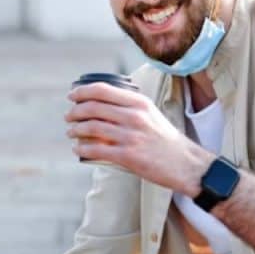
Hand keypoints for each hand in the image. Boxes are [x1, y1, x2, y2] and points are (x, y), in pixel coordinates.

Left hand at [66, 82, 210, 196]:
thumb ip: (130, 107)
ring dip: (75, 129)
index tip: (72, 95)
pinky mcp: (127, 156)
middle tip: (69, 116)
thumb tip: (102, 103)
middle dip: (75, 111)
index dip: (82, 91)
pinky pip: (96, 149)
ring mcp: (130, 136)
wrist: (185, 164)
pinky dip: (82, 148)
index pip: (102, 90)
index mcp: (139, 103)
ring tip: (71, 132)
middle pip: (93, 108)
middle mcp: (134, 116)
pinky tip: (78, 149)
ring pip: (91, 128)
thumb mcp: (152, 114)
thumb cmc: (166, 140)